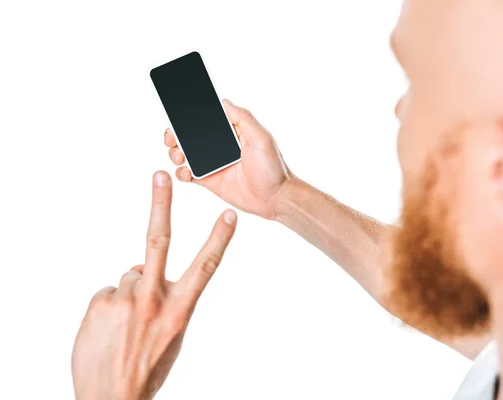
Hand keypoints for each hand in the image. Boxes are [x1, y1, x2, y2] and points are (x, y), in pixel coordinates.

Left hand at [72, 171, 236, 399]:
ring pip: (129, 275)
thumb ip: (166, 299)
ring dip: (131, 292)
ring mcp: (124, 301)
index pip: (205, 268)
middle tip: (160, 176)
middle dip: (160, 204)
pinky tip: (109, 330)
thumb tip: (141, 269)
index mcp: (179, 310)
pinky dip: (111, 305)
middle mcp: (153, 300)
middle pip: (158, 241)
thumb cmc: (148, 367)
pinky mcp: (99, 305)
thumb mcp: (172, 335)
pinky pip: (108, 292)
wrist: (111, 399)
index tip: (229, 214)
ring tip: (126, 324)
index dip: (218, 239)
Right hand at [165, 100, 292, 219]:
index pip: (207, 117)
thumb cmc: (273, 168)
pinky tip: (185, 173)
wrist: (275, 199)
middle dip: (176, 133)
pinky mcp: (210, 181)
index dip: (191, 114)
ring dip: (175, 152)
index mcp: (233, 131)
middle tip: (171, 137)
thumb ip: (243, 118)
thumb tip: (223, 101)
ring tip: (178, 155)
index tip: (176, 111)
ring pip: (186, 153)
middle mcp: (221, 145)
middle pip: (191, 135)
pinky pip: (188, 174)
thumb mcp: (261, 138)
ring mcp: (213, 163)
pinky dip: (181, 173)